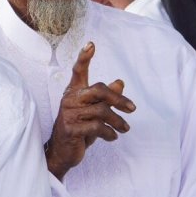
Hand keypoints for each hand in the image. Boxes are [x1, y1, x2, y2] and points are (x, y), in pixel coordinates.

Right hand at [45, 42, 135, 179]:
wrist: (63, 151)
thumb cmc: (79, 127)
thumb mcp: (93, 111)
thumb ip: (105, 97)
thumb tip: (120, 82)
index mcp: (74, 91)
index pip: (78, 71)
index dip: (84, 57)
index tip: (92, 44)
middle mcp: (70, 99)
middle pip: (99, 90)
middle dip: (118, 100)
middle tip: (132, 109)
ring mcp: (69, 113)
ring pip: (102, 111)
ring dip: (118, 122)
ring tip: (125, 129)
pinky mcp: (72, 128)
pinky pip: (97, 127)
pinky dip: (110, 133)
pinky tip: (113, 137)